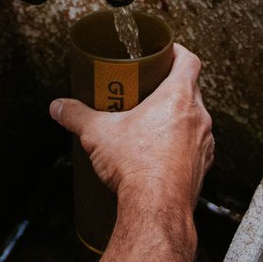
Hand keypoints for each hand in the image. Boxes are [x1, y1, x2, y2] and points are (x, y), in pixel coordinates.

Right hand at [49, 44, 212, 211]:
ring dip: (176, 116)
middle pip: (191, 89)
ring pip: (194, 119)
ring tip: (150, 121)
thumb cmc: (136, 165)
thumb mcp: (98, 133)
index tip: (165, 52)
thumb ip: (76, 115)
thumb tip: (59, 107)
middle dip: (170, 86)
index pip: (189, 61)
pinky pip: (193, 146)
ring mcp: (203, 144)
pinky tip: (158, 152)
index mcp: (178, 98)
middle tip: (147, 88)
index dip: (177, 52)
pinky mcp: (201, 168)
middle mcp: (198, 118)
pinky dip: (179, 142)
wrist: (156, 209)